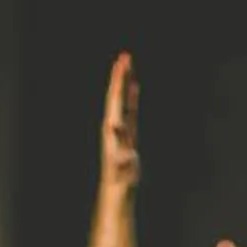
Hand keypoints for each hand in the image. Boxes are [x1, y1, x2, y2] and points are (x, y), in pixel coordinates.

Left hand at [99, 52, 138, 191]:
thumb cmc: (119, 179)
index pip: (115, 99)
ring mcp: (121, 128)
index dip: (119, 81)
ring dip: (125, 82)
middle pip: (116, 96)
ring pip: (122, 100)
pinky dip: (131, 97)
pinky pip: (130, 109)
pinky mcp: (128, 134)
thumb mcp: (120, 162)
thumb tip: (117, 129)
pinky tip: (134, 88)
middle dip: (120, 76)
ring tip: (127, 65)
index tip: (123, 63)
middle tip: (125, 55)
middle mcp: (113, 125)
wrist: (117, 191)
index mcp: (112, 128)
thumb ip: (120, 146)